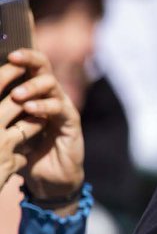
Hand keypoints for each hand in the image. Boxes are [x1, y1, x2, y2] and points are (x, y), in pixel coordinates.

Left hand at [0, 49, 83, 199]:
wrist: (47, 179)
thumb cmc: (25, 151)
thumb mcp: (6, 127)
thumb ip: (0, 111)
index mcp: (34, 92)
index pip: (29, 66)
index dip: (20, 57)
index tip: (6, 54)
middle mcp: (50, 95)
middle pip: (43, 67)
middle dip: (28, 60)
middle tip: (13, 60)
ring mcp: (62, 107)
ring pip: (51, 84)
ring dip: (33, 86)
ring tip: (17, 95)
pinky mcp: (71, 122)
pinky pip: (60, 108)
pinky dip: (44, 106)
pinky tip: (30, 110)